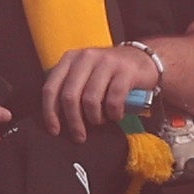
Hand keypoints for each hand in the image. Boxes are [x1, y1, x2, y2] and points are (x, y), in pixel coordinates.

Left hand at [43, 43, 159, 139]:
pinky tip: (116, 115)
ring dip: (95, 118)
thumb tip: (57, 120)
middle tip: (79, 136)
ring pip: (90, 100)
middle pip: (69, 96)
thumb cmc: (109, 74)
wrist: (143, 60)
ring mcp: (106, 62)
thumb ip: (70, 89)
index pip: (51, 88)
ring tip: (101, 120)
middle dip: (73, 121)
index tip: (54, 130)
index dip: (50, 113)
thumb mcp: (85, 74)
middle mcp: (86, 57)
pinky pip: (113, 100)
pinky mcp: (125, 71)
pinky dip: (113, 114)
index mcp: (70, 58)